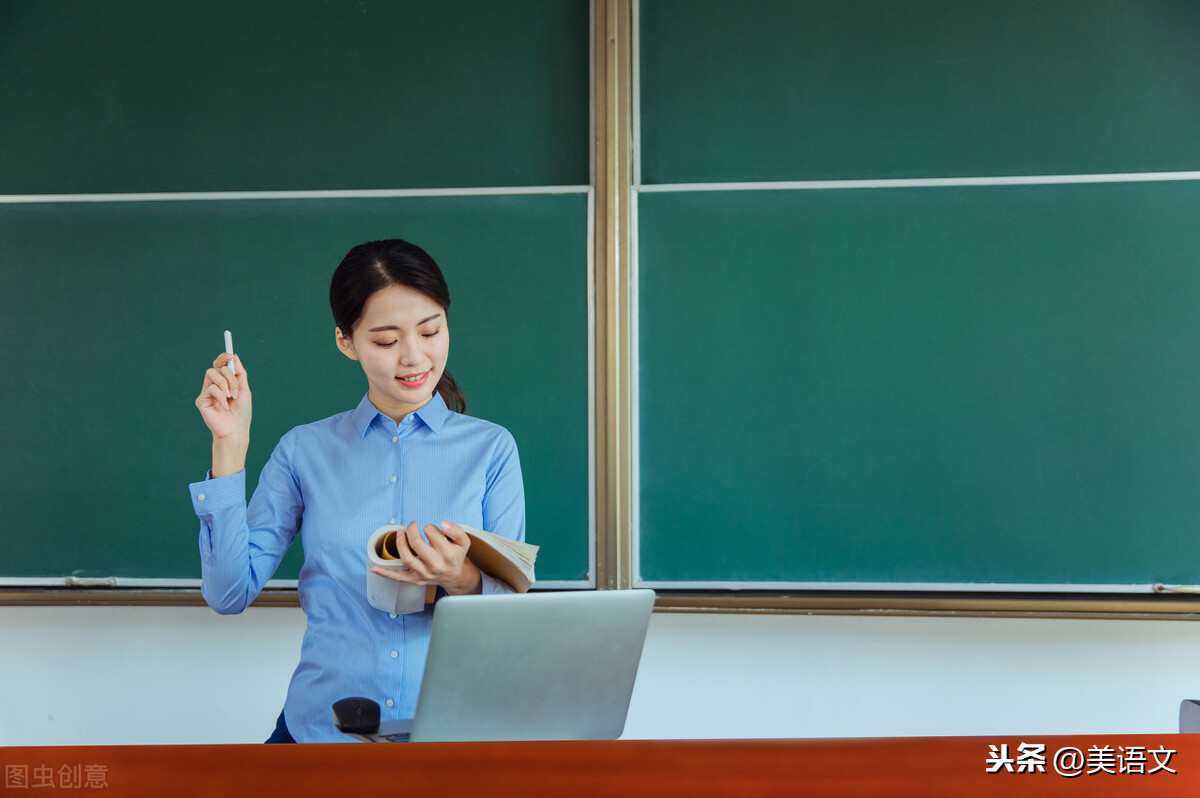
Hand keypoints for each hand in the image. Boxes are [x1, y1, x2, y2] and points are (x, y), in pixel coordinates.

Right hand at [196, 353, 251, 475]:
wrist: (237, 429)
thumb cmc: (242, 412)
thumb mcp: (244, 390)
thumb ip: (239, 374)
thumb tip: (234, 356)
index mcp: (224, 382)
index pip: (219, 365)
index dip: (222, 357)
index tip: (229, 354)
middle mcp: (214, 385)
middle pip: (217, 367)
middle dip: (230, 376)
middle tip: (236, 390)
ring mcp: (206, 392)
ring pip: (211, 374)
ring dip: (225, 384)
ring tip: (231, 397)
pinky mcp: (201, 401)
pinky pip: (210, 389)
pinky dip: (221, 396)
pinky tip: (225, 406)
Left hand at [370, 521, 481, 595]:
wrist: (455, 576)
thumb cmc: (457, 555)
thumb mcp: (464, 541)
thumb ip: (456, 530)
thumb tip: (442, 524)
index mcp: (448, 554)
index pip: (432, 533)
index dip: (430, 528)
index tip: (431, 530)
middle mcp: (435, 565)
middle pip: (416, 543)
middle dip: (412, 530)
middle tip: (412, 525)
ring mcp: (424, 573)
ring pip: (406, 557)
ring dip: (399, 542)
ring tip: (400, 532)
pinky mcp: (415, 579)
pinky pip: (398, 577)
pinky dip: (385, 573)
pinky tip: (374, 569)